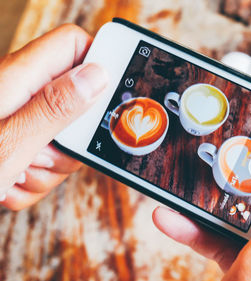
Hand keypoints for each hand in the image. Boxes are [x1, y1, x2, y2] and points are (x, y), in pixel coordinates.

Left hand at [0, 24, 107, 209]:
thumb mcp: (7, 146)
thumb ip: (54, 108)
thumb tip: (96, 74)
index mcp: (15, 80)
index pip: (73, 45)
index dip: (98, 64)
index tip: (109, 98)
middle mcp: (16, 95)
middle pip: (77, 100)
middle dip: (70, 140)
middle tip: (43, 155)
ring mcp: (14, 120)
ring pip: (62, 137)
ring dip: (49, 167)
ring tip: (15, 174)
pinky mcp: (12, 143)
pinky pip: (43, 159)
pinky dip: (32, 180)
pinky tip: (8, 184)